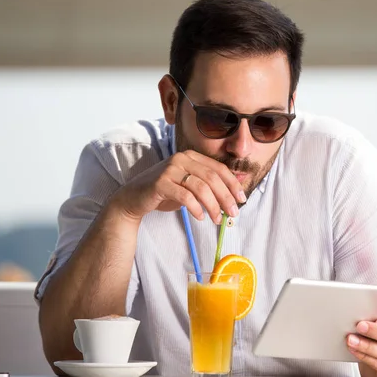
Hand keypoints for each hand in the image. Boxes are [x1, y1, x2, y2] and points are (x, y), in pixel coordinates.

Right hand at [111, 150, 246, 223]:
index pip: (219, 168)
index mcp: (191, 156)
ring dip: (213, 206)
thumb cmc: (165, 192)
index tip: (242, 199)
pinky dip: (196, 208)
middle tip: (233, 213)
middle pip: (212, 178)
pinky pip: (185, 196)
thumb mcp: (189, 186)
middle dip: (226, 197)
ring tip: (217, 219)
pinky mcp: (160, 183)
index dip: (233, 184)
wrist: (134, 198)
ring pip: (201, 188)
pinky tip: (200, 217)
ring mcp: (170, 169)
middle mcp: (181, 159)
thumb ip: (207, 186)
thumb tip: (232, 196)